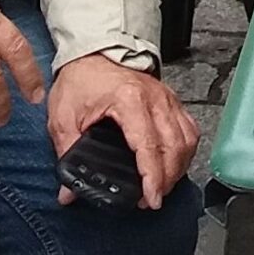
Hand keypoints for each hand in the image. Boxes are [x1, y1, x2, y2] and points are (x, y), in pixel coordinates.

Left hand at [48, 54, 199, 211]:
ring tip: (162, 187)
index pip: (149, 145)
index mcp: (129, 101)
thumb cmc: (80, 81)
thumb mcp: (63, 118)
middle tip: (152, 200)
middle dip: (167, 179)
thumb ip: (67, 155)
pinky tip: (175, 164)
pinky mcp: (171, 100)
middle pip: (174, 146)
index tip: (151, 198)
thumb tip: (68, 192)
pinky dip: (186, 150)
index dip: (152, 176)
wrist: (92, 54)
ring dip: (179, 166)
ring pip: (187, 138)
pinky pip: (189, 128)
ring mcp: (166, 98)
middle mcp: (155, 98)